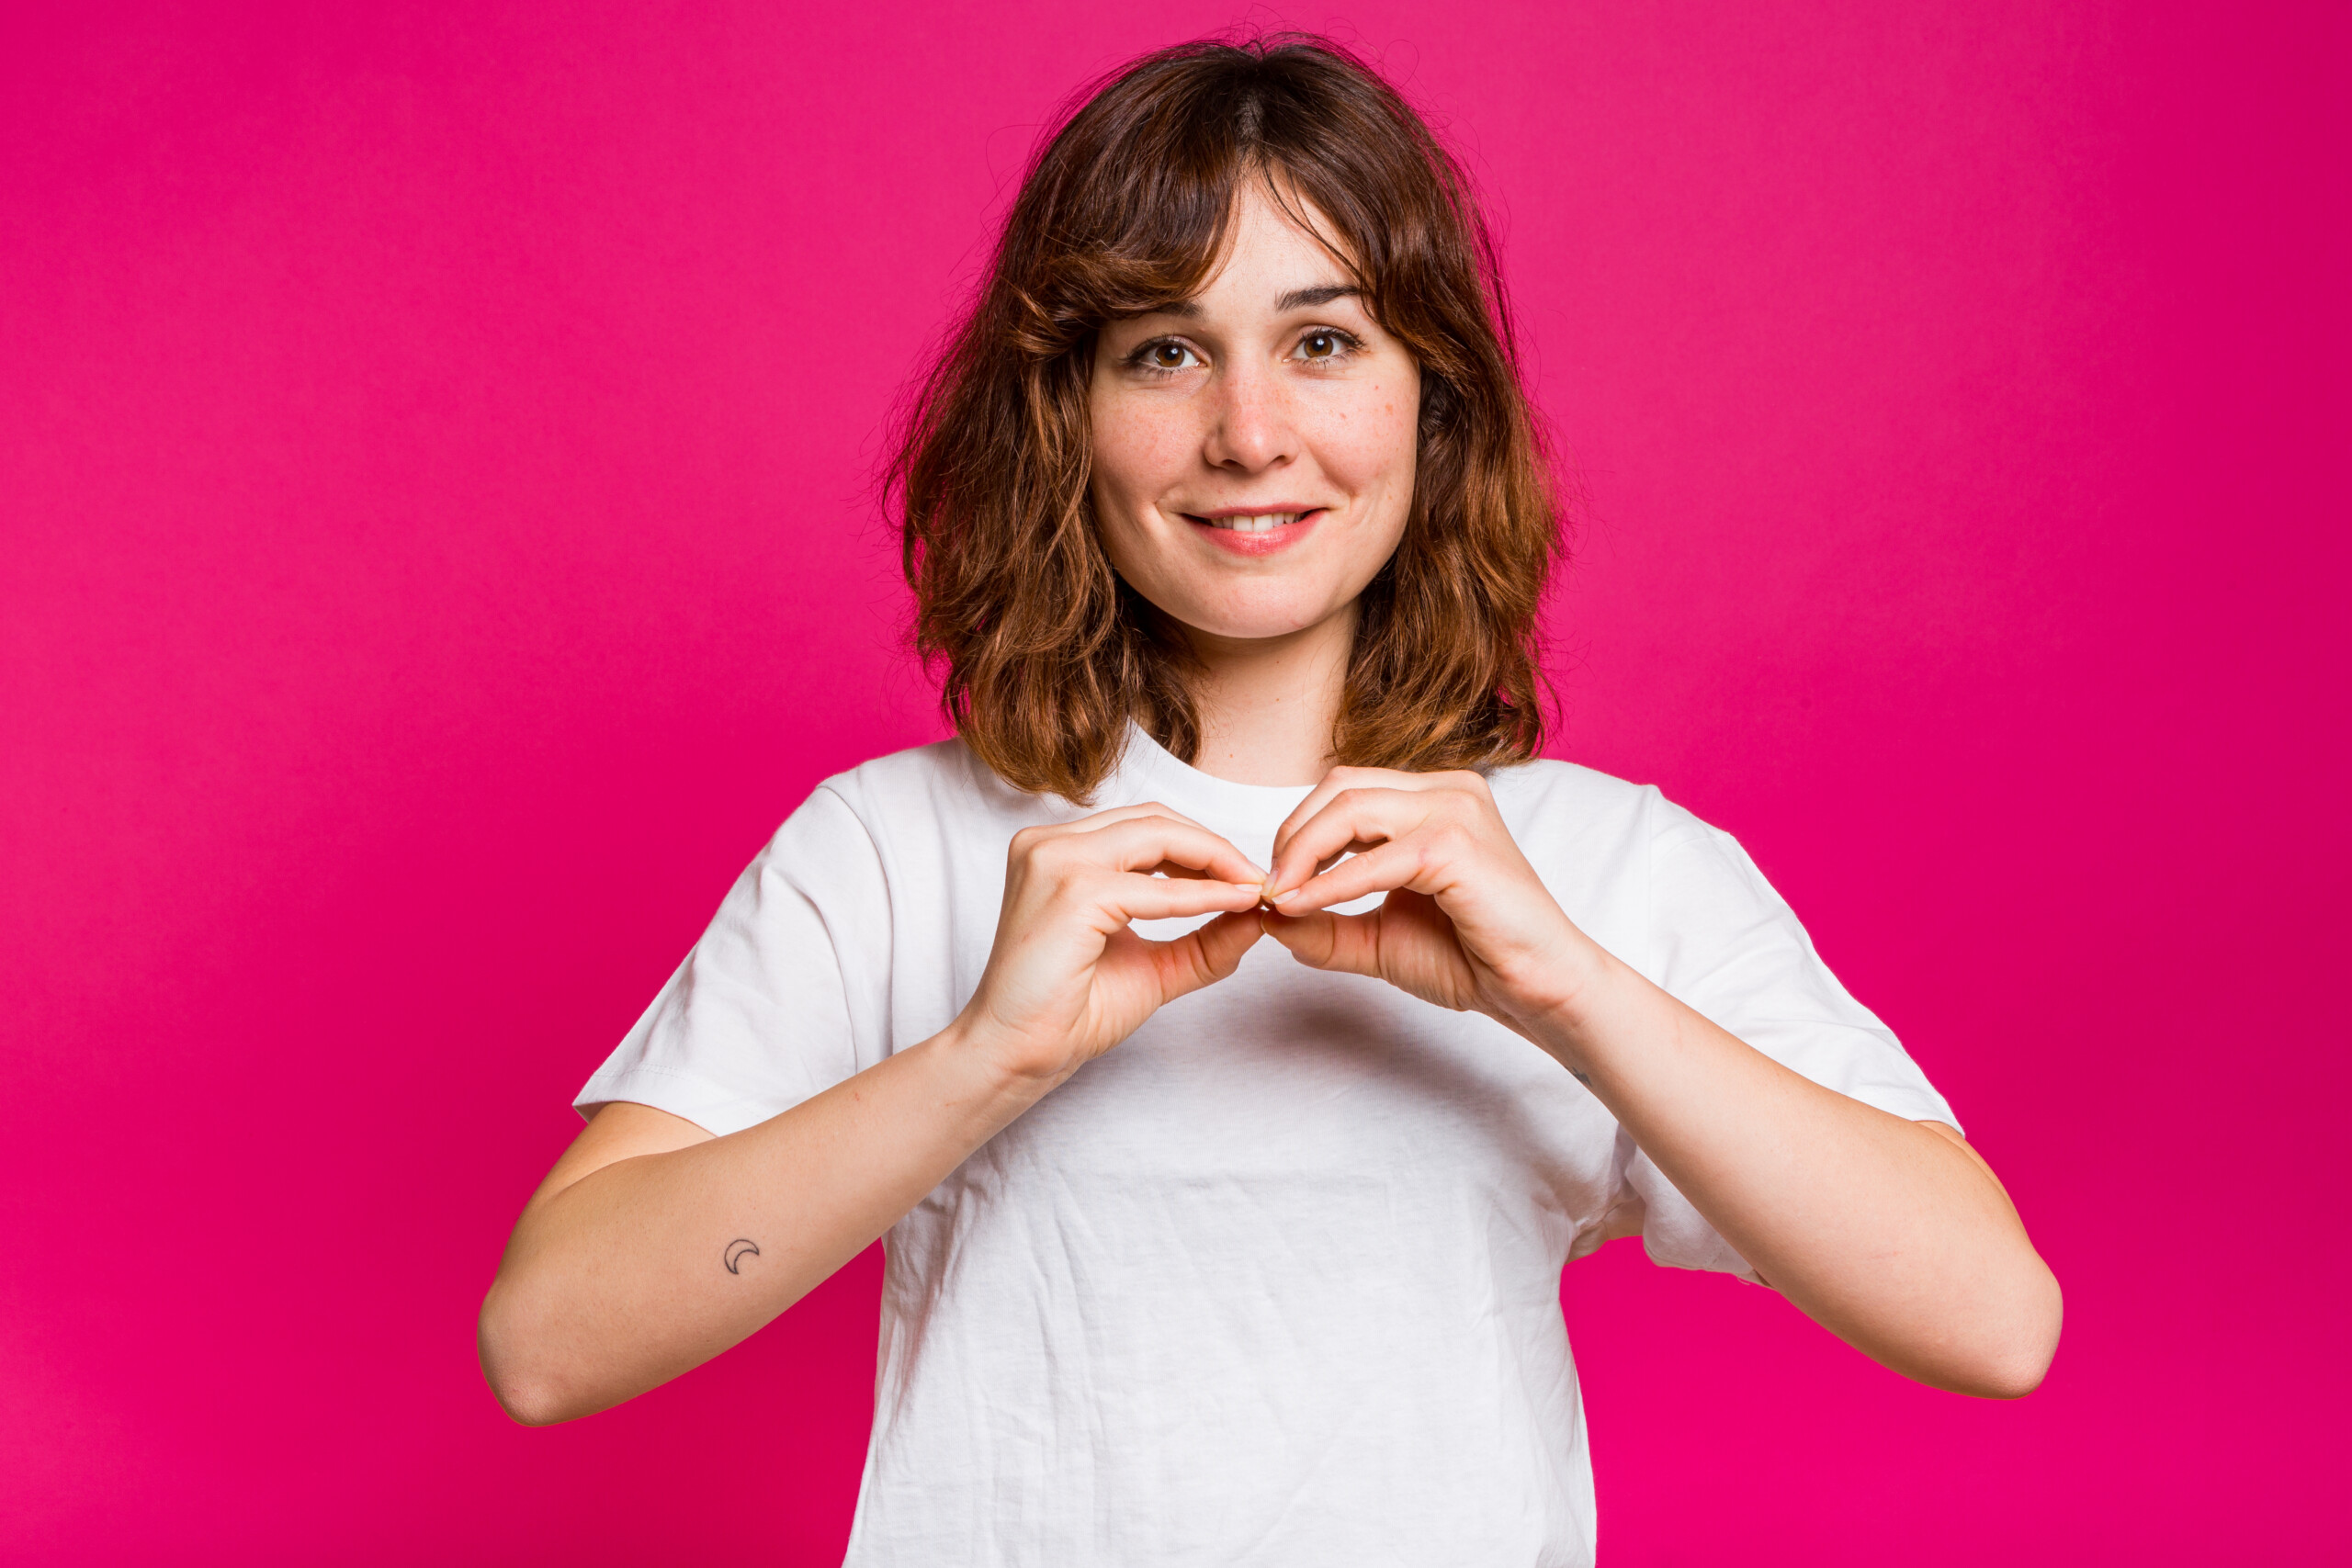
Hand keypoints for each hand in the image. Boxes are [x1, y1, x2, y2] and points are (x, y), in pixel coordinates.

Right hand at [955, 804, 1267, 1082]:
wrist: (1019, 1054)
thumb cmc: (1070, 1012)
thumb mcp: (1154, 966)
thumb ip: (1203, 939)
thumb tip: (1259, 914)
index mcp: (1060, 851)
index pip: (1145, 826)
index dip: (1203, 847)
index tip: (1248, 879)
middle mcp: (1050, 843)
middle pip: (1154, 819)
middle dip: (1215, 848)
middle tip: (1260, 881)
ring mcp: (1055, 861)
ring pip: (1156, 834)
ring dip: (1214, 860)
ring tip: (1252, 890)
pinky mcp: (1070, 893)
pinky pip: (1154, 887)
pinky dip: (1201, 896)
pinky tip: (1234, 906)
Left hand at [1260, 768, 1600, 1038]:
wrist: (1535, 990)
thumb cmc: (1471, 958)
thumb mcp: (1378, 936)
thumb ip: (1324, 923)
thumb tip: (1264, 913)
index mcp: (1433, 798)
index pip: (1344, 790)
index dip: (1298, 831)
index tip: (1273, 884)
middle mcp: (1447, 789)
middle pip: (1340, 787)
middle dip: (1292, 836)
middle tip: (1269, 889)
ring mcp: (1455, 809)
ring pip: (1350, 807)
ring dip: (1302, 853)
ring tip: (1279, 896)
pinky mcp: (1456, 845)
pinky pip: (1372, 858)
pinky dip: (1328, 883)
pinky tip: (1302, 907)